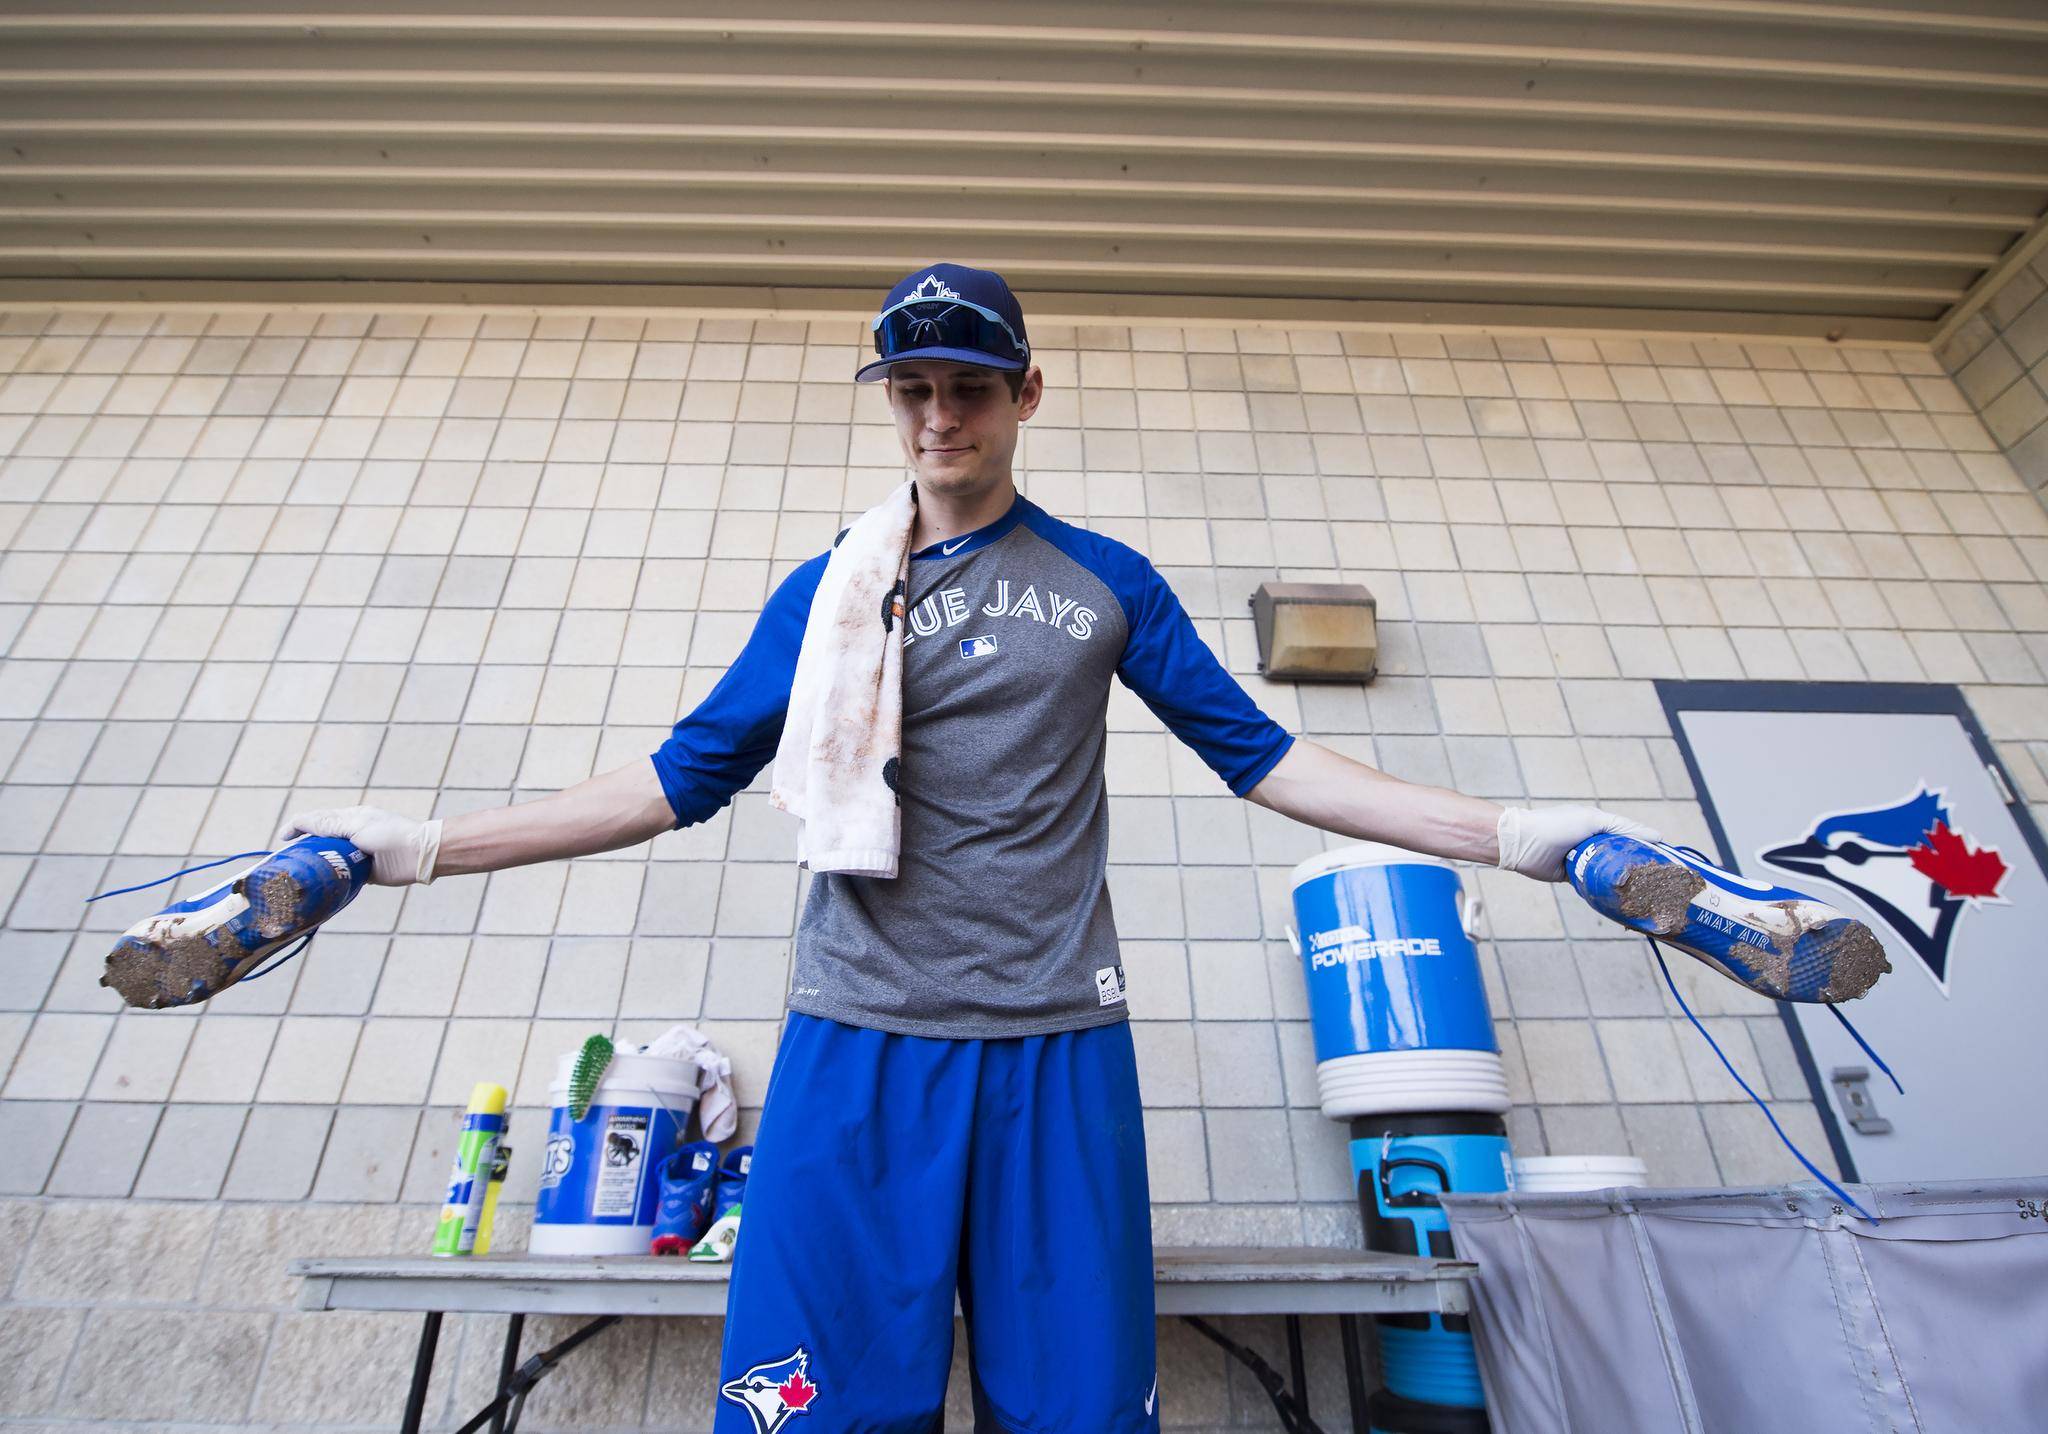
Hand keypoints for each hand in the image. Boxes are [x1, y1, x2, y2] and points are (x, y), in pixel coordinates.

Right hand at [276, 806, 442, 886]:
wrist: (419, 855)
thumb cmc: (390, 834)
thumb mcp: (356, 825)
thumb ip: (329, 824)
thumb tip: (301, 823)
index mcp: (348, 819)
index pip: (316, 820)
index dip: (297, 827)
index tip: (282, 840)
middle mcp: (350, 835)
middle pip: (319, 841)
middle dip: (302, 849)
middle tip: (285, 862)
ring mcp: (355, 854)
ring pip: (328, 859)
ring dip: (314, 865)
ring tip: (296, 875)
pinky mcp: (362, 872)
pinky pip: (340, 875)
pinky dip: (329, 878)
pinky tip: (317, 885)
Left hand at [1496, 805, 1659, 882]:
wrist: (1521, 844)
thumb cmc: (1556, 825)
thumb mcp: (1593, 820)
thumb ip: (1624, 827)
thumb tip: (1657, 836)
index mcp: (1601, 827)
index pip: (1632, 838)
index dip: (1649, 849)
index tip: (1668, 863)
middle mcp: (1595, 844)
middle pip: (1623, 858)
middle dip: (1638, 869)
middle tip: (1659, 884)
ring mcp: (1585, 861)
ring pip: (1610, 873)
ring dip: (1622, 882)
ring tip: (1644, 894)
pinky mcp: (1574, 877)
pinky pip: (1595, 885)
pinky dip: (1605, 890)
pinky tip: (1621, 899)